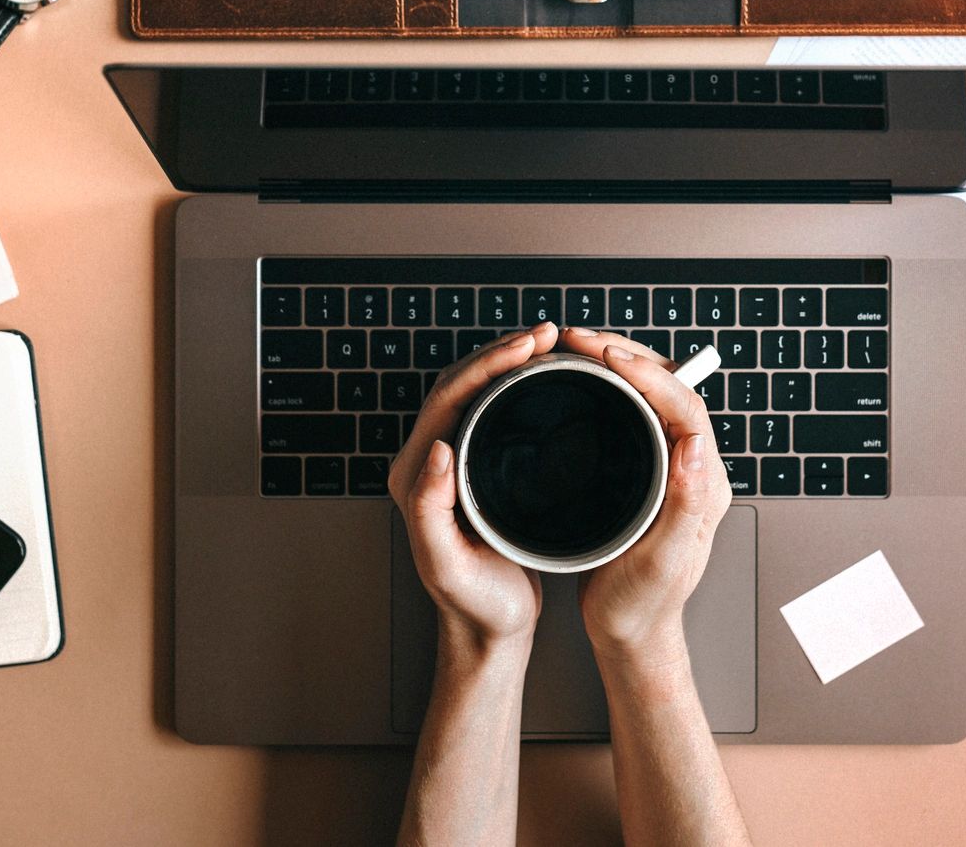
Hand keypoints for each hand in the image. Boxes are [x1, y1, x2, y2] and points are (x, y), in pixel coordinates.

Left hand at [389, 322, 559, 649]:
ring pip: (475, 392)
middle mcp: (426, 463)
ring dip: (509, 362)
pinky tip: (547, 376)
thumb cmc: (473, 604)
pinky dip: (518, 384)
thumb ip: (429, 510)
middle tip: (547, 334)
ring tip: (551, 343)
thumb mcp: (448, 566)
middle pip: (459, 385)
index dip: (486, 366)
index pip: (447, 400)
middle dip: (501, 352)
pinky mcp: (475, 468)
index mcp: (413, 477)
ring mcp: (450, 462)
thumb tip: (434, 449)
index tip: (528, 347)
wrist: (491, 630)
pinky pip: (492, 410)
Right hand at [559, 329, 732, 670]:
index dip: (649, 374)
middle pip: (671, 388)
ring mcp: (671, 467)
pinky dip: (607, 385)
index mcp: (705, 485)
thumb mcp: (663, 562)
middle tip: (578, 339)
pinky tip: (579, 379)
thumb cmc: (642, 605)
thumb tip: (699, 446)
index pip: (686, 408)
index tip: (607, 356)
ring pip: (651, 394)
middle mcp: (693, 469)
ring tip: (575, 348)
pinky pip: (634, 412)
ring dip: (616, 364)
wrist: (630, 633)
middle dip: (627, 354)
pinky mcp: (647, 470)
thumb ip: (686, 505)